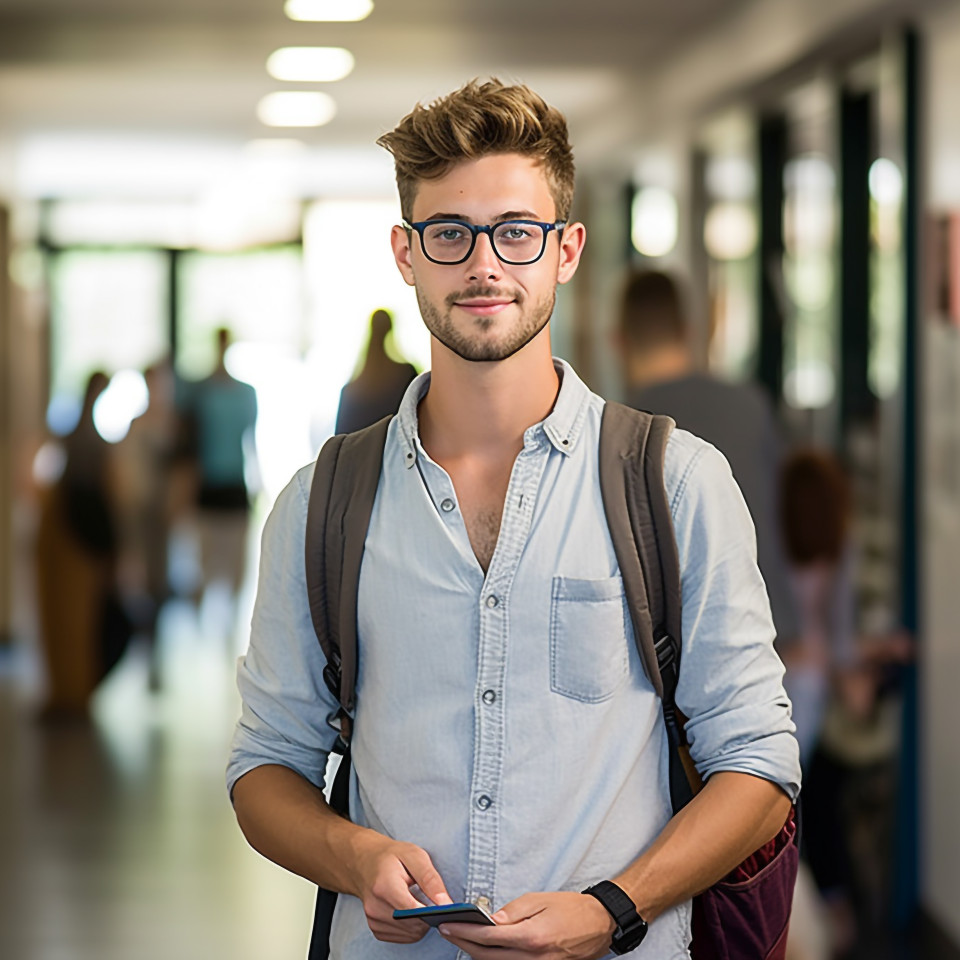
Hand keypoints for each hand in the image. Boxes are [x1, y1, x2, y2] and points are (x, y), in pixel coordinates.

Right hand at [350, 834, 451, 942]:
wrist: (366, 862)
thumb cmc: (392, 856)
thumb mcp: (415, 855)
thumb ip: (431, 880)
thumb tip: (446, 904)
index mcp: (384, 886)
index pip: (413, 911)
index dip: (432, 911)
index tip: (443, 905)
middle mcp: (375, 907)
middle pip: (413, 925)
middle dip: (429, 916)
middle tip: (432, 899)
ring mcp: (373, 920)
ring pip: (411, 933)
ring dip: (422, 922)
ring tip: (420, 902)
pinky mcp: (375, 928)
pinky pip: (403, 936)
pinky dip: (412, 927)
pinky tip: (411, 910)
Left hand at [439, 891, 615, 958]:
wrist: (600, 924)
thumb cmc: (571, 908)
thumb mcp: (540, 900)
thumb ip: (512, 912)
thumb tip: (489, 920)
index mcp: (531, 937)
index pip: (489, 937)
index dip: (465, 932)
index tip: (448, 925)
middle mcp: (533, 958)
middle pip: (488, 957)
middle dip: (464, 944)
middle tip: (447, 931)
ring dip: (477, 954)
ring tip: (461, 939)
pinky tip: (485, 950)